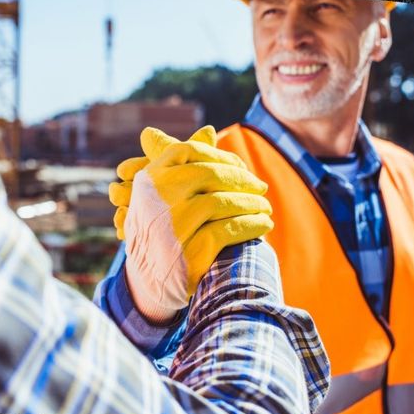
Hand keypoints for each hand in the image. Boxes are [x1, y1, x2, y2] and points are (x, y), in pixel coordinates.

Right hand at [109, 126, 272, 322]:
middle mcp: (156, 200)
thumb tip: (209, 130)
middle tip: (261, 187)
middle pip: (209, 174)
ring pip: (222, 201)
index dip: (219, 155)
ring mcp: (172, 226)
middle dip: (242, 179)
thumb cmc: (158, 231)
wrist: (147, 283)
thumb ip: (184, 162)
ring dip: (251, 203)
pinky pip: (230, 230)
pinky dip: (252, 225)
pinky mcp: (189, 252)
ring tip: (265, 207)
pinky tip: (263, 224)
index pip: (188, 151)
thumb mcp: (159, 196)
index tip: (240, 166)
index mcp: (148, 181)